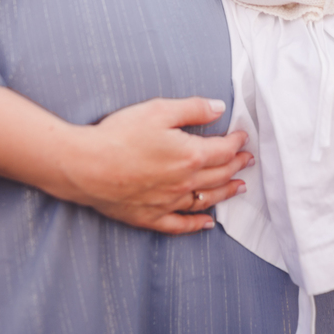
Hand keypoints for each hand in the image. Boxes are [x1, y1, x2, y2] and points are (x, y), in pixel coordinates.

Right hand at [0, 88, 251, 235]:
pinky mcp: (149, 216)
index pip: (223, 150)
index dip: (236, 142)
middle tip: (248, 160)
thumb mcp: (158, 110)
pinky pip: (180, 224)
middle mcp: (184, 182)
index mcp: (190, 155)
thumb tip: (219, 108)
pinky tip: (208, 224)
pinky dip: (197, 225)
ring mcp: (168, 203)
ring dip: (226, 193)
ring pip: (206, 199)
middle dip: (237, 166)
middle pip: (219, 175)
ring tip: (240, 187)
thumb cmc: (119, 135)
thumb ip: (193, 109)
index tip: (242, 137)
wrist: (85, 166)